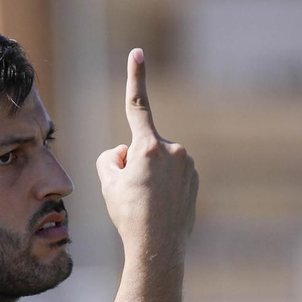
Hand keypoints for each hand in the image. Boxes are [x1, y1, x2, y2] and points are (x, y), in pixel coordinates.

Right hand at [96, 49, 198, 267]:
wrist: (157, 248)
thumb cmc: (129, 216)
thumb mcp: (107, 184)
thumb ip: (111, 157)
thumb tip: (126, 153)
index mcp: (148, 148)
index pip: (137, 105)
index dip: (135, 77)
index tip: (137, 53)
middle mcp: (172, 150)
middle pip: (141, 147)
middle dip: (133, 162)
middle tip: (131, 194)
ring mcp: (186, 164)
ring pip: (157, 161)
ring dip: (149, 175)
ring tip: (147, 203)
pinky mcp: (193, 178)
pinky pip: (170, 174)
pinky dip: (163, 185)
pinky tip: (160, 206)